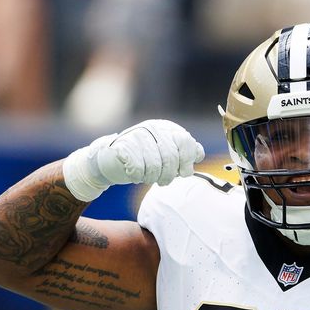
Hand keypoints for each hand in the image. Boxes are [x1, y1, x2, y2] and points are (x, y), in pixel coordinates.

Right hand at [63, 119, 204, 201]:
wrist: (111, 161)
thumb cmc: (142, 160)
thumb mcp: (166, 155)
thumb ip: (183, 152)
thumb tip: (198, 153)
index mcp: (165, 128)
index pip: (185, 142)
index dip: (187, 161)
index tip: (183, 172)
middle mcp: (152, 128)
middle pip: (171, 157)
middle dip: (169, 175)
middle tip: (163, 181)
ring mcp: (136, 135)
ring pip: (155, 166)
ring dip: (152, 178)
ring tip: (148, 177)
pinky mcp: (122, 146)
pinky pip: (138, 169)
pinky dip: (138, 177)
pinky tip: (134, 174)